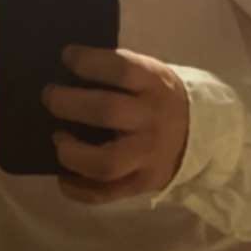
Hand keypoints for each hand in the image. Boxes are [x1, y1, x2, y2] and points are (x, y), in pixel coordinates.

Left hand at [43, 46, 189, 203]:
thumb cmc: (160, 99)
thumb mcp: (151, 77)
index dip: (90, 62)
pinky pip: (104, 194)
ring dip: (72, 153)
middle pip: (106, 112)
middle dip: (69, 104)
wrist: (200, 136)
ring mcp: (148, 157)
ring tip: (58, 140)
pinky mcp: (141, 185)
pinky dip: (77, 188)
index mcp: (156, 86)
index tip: (67, 57)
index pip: (121, 70)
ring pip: (105, 162)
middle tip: (49, 98)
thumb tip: (68, 73)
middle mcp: (152, 121)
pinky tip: (64, 176)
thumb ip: (119, 75)